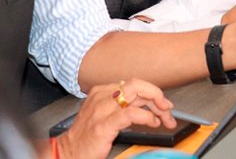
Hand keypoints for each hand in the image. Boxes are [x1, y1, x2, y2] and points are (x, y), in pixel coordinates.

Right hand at [56, 78, 174, 158]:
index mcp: (102, 91)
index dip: (153, 92)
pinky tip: (151, 123)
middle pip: (138, 86)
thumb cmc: (87, 135)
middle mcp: (101, 96)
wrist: (68, 152)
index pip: (135, 84)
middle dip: (157, 96)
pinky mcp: (102, 125)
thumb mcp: (107, 114)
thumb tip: (149, 102)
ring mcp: (101, 110)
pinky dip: (145, 117)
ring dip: (156, 107)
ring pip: (136, 94)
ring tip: (163, 118)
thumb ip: (125, 105)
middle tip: (167, 109)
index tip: (164, 104)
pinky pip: (130, 114)